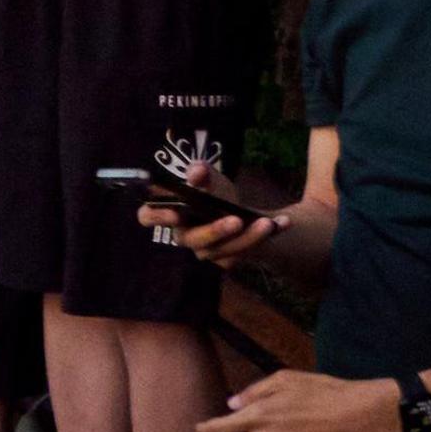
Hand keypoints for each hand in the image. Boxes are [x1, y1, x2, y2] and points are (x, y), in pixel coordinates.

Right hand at [138, 158, 298, 264]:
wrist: (240, 213)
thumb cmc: (214, 193)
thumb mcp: (211, 178)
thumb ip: (203, 173)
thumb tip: (196, 172)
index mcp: (170, 213)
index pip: (147, 217)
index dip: (156, 217)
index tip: (175, 213)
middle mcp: (185, 236)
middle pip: (192, 240)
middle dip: (214, 231)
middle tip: (236, 220)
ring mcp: (207, 251)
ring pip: (224, 250)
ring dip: (248, 236)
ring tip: (268, 222)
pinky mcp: (229, 259)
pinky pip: (246, 251)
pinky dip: (266, 236)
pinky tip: (283, 223)